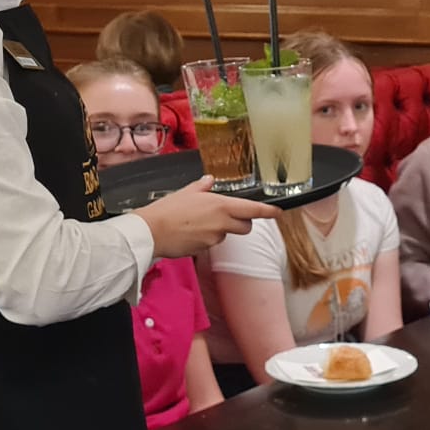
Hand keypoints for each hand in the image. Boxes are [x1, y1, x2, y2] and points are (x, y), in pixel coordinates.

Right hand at [137, 177, 279, 258]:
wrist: (151, 232)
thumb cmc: (167, 210)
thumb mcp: (186, 192)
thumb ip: (202, 186)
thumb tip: (209, 180)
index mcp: (220, 205)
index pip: (252, 209)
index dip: (268, 212)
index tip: (278, 212)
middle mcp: (222, 222)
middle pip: (245, 226)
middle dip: (241, 222)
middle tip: (226, 216)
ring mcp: (215, 238)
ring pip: (227, 235)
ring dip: (220, 230)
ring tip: (198, 223)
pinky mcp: (205, 249)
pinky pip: (212, 243)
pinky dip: (207, 238)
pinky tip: (191, 232)